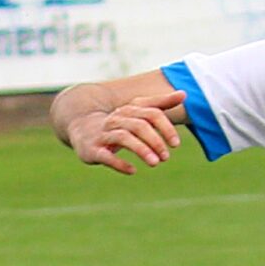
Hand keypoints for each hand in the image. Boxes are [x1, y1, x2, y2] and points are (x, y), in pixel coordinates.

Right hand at [69, 90, 185, 173]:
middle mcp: (116, 120)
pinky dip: (120, 164)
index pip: (151, 114)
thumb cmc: (116, 121)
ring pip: (124, 138)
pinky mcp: (92, 150)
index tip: (176, 144)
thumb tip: (185, 94)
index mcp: (129, 110)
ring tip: (155, 163)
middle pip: (139, 126)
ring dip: (141, 150)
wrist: (80, 126)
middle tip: (166, 157)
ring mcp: (103, 135)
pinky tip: (133, 171)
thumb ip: (160, 103)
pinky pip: (106, 156)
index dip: (165, 128)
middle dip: (155, 141)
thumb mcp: (137, 111)